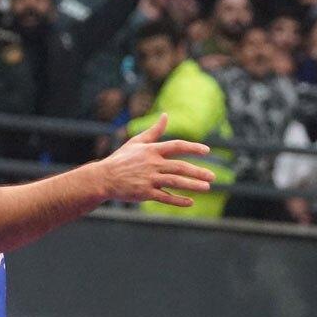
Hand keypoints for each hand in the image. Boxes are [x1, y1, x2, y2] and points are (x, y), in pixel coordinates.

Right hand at [99, 114, 215, 206]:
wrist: (104, 178)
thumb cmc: (121, 159)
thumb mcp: (136, 142)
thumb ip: (154, 130)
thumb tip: (166, 115)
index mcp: (151, 150)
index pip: (176, 146)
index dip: (192, 148)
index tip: (207, 150)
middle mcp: (152, 164)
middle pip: (180, 167)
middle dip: (198, 171)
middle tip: (213, 176)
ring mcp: (148, 179)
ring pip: (175, 182)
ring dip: (192, 185)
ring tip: (207, 187)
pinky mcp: (145, 193)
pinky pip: (165, 197)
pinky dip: (178, 200)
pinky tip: (190, 202)